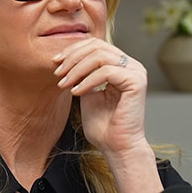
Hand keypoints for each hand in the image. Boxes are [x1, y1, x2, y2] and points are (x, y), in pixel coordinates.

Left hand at [53, 38, 148, 155]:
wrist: (116, 147)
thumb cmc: (103, 126)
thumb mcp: (86, 93)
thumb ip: (82, 75)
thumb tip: (65, 59)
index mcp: (121, 66)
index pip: (96, 45)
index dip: (73, 50)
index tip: (55, 62)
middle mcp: (132, 66)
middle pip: (97, 46)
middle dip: (73, 58)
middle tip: (57, 73)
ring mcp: (136, 72)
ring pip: (100, 56)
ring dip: (77, 69)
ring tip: (64, 84)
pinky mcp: (136, 82)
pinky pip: (107, 72)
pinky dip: (88, 81)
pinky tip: (77, 92)